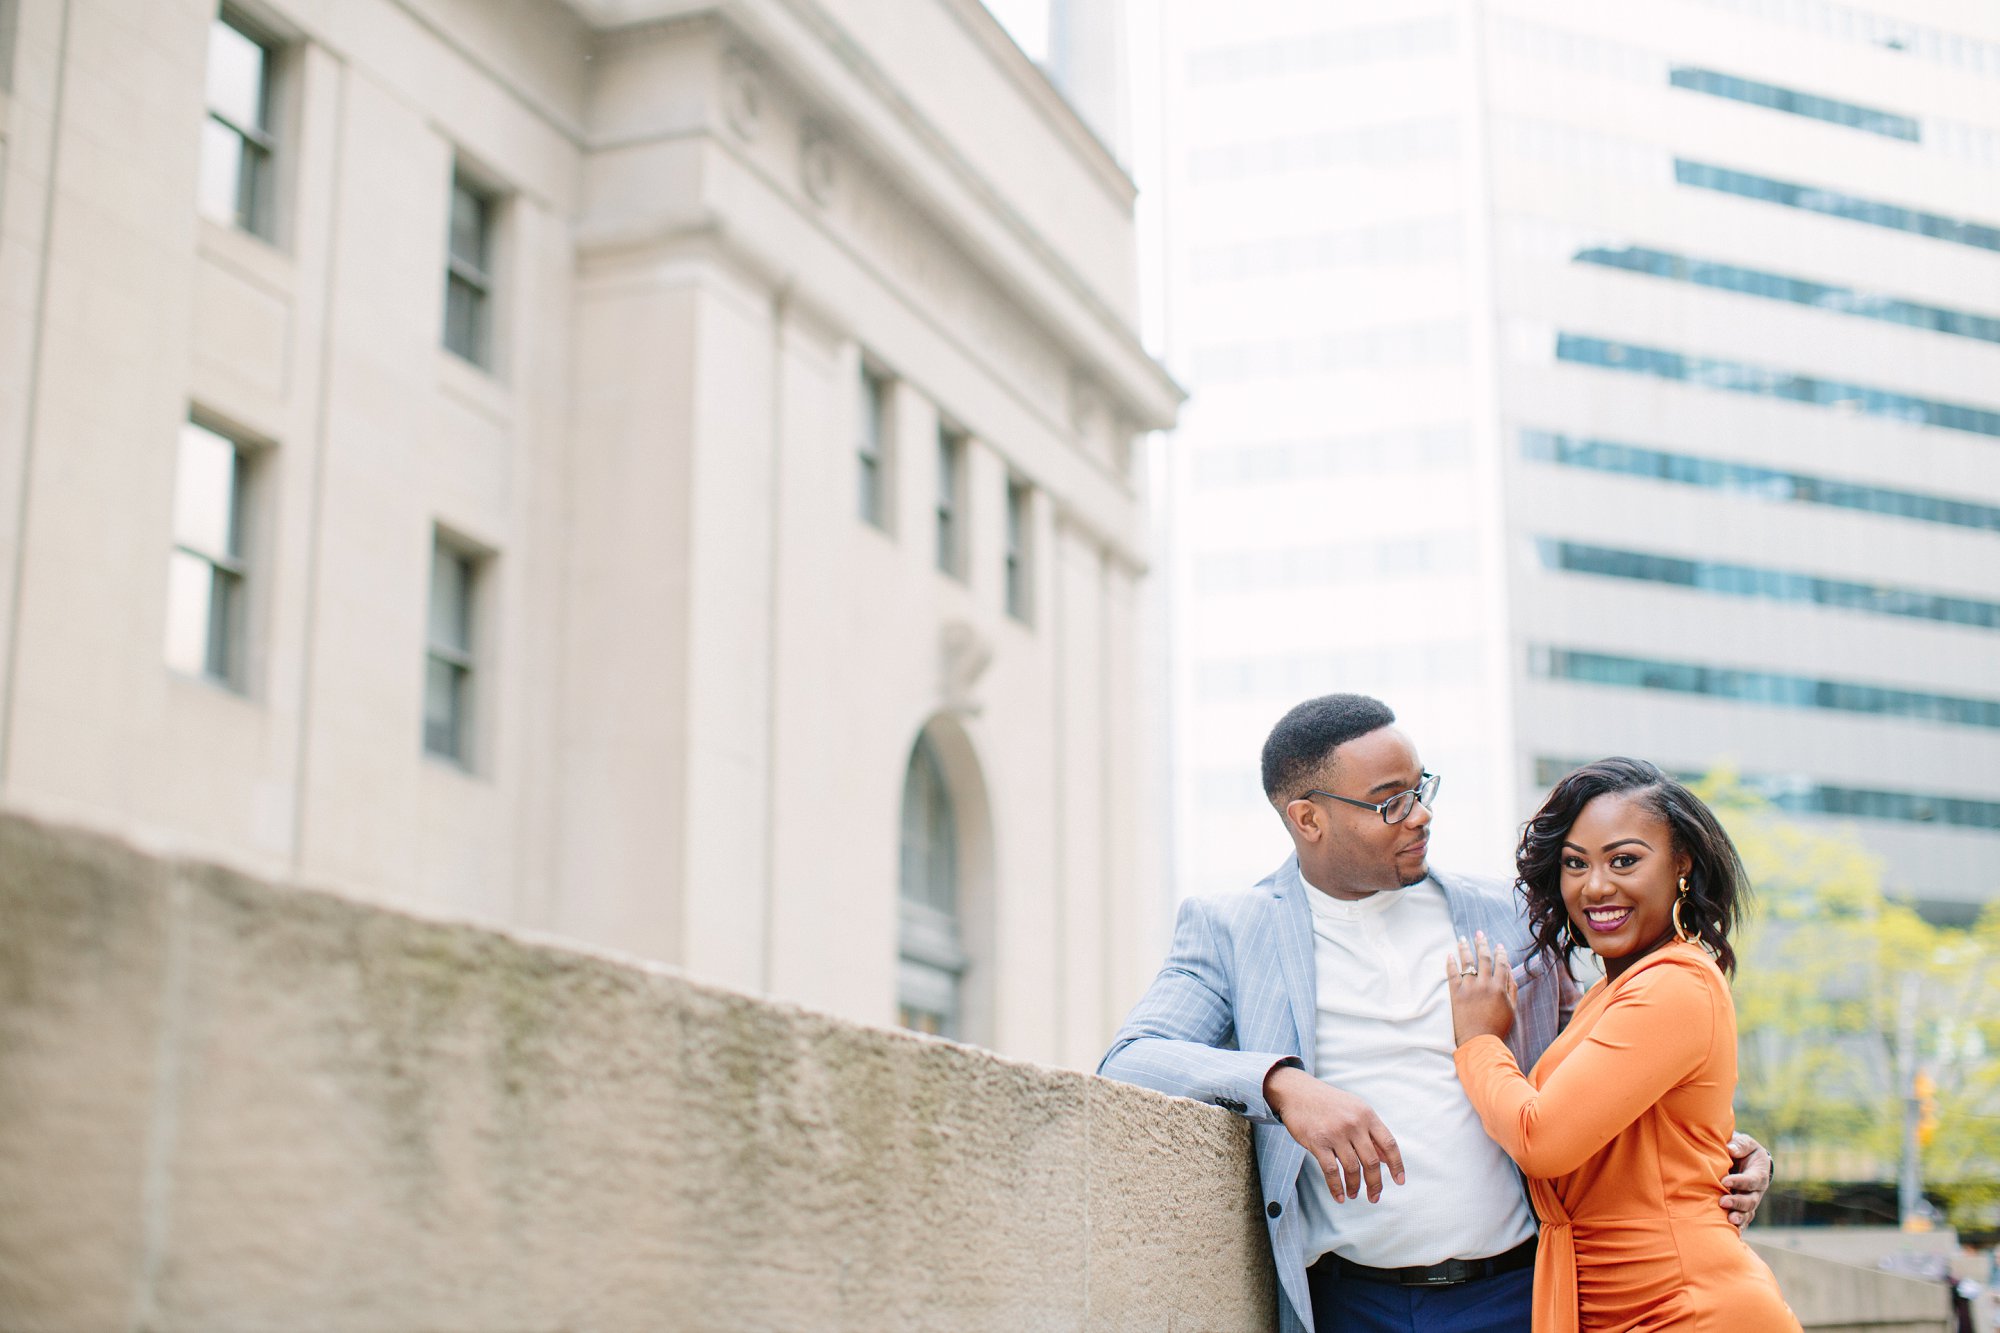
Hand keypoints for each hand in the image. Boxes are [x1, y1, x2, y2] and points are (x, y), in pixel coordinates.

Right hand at [1263, 1064, 1406, 1203]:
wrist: (1297, 1091)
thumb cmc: (1328, 1102)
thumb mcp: (1355, 1109)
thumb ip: (1372, 1132)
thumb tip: (1387, 1159)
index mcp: (1367, 1115)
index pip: (1389, 1144)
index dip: (1397, 1165)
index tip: (1399, 1181)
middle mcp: (1354, 1123)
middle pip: (1372, 1161)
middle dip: (1375, 1184)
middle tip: (1374, 1197)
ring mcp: (1335, 1133)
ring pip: (1352, 1168)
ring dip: (1355, 1187)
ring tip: (1353, 1194)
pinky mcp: (1317, 1142)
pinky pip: (1331, 1171)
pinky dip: (1336, 1187)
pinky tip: (1340, 1196)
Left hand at [1446, 931, 1516, 1045]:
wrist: (1480, 1041)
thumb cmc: (1498, 1027)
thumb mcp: (1512, 1008)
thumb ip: (1512, 989)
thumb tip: (1510, 972)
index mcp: (1500, 987)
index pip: (1500, 964)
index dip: (1500, 953)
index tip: (1498, 945)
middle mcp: (1484, 984)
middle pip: (1483, 958)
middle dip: (1481, 944)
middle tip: (1479, 933)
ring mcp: (1469, 988)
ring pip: (1466, 962)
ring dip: (1464, 948)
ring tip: (1462, 939)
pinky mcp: (1455, 993)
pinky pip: (1452, 974)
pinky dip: (1450, 963)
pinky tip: (1449, 955)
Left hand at [1721, 1132, 1772, 1228]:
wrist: (1745, 1160)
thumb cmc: (1743, 1150)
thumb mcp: (1745, 1143)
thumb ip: (1740, 1145)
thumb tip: (1731, 1149)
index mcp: (1758, 1175)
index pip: (1751, 1181)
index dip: (1739, 1181)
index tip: (1725, 1181)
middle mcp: (1757, 1192)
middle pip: (1750, 1201)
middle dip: (1737, 1202)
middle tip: (1722, 1202)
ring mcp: (1750, 1202)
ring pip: (1748, 1213)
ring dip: (1739, 1217)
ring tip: (1729, 1221)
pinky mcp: (1743, 1209)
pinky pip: (1743, 1221)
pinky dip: (1739, 1228)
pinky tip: (1733, 1235)